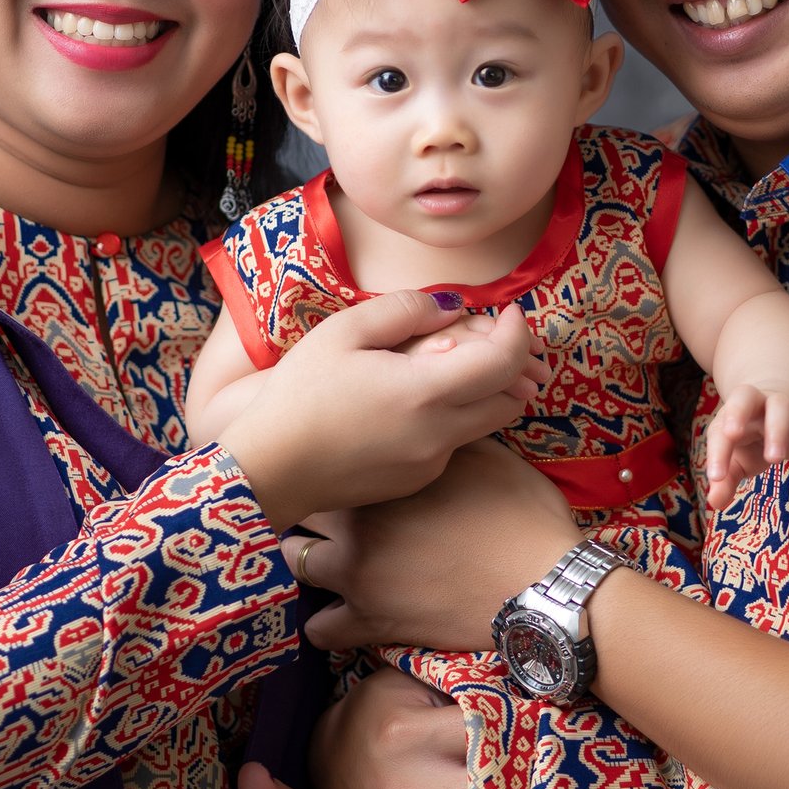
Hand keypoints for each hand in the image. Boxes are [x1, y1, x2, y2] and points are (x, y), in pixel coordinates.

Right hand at [221, 293, 549, 530]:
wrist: (270, 468)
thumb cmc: (299, 395)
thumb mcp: (343, 332)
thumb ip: (404, 310)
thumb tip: (452, 307)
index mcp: (425, 392)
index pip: (504, 361)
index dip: (518, 332)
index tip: (510, 313)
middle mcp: (439, 433)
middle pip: (510, 399)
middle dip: (512, 365)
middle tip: (490, 338)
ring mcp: (430, 463)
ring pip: (485, 424)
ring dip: (484, 393)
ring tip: (452, 367)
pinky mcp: (416, 481)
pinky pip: (452, 445)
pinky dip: (451, 418)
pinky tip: (414, 405)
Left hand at [286, 440, 580, 652]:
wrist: (542, 585)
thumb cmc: (522, 516)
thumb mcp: (486, 457)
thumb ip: (444, 436)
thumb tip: (432, 410)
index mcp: (382, 477)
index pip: (328, 460)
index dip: (333, 463)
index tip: (339, 467)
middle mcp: (357, 523)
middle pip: (303, 506)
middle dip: (311, 507)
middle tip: (328, 512)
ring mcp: (357, 576)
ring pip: (296, 561)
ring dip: (308, 558)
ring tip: (327, 560)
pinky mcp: (369, 623)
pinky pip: (320, 628)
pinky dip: (326, 622)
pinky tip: (339, 614)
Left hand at [700, 384, 788, 511]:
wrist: (785, 408)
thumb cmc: (752, 438)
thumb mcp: (737, 459)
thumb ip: (726, 479)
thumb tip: (715, 502)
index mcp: (733, 414)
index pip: (720, 429)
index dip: (717, 452)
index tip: (716, 477)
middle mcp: (757, 404)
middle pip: (745, 396)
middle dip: (737, 413)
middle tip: (732, 434)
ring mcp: (786, 407)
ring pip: (781, 407)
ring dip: (776, 430)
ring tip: (773, 459)